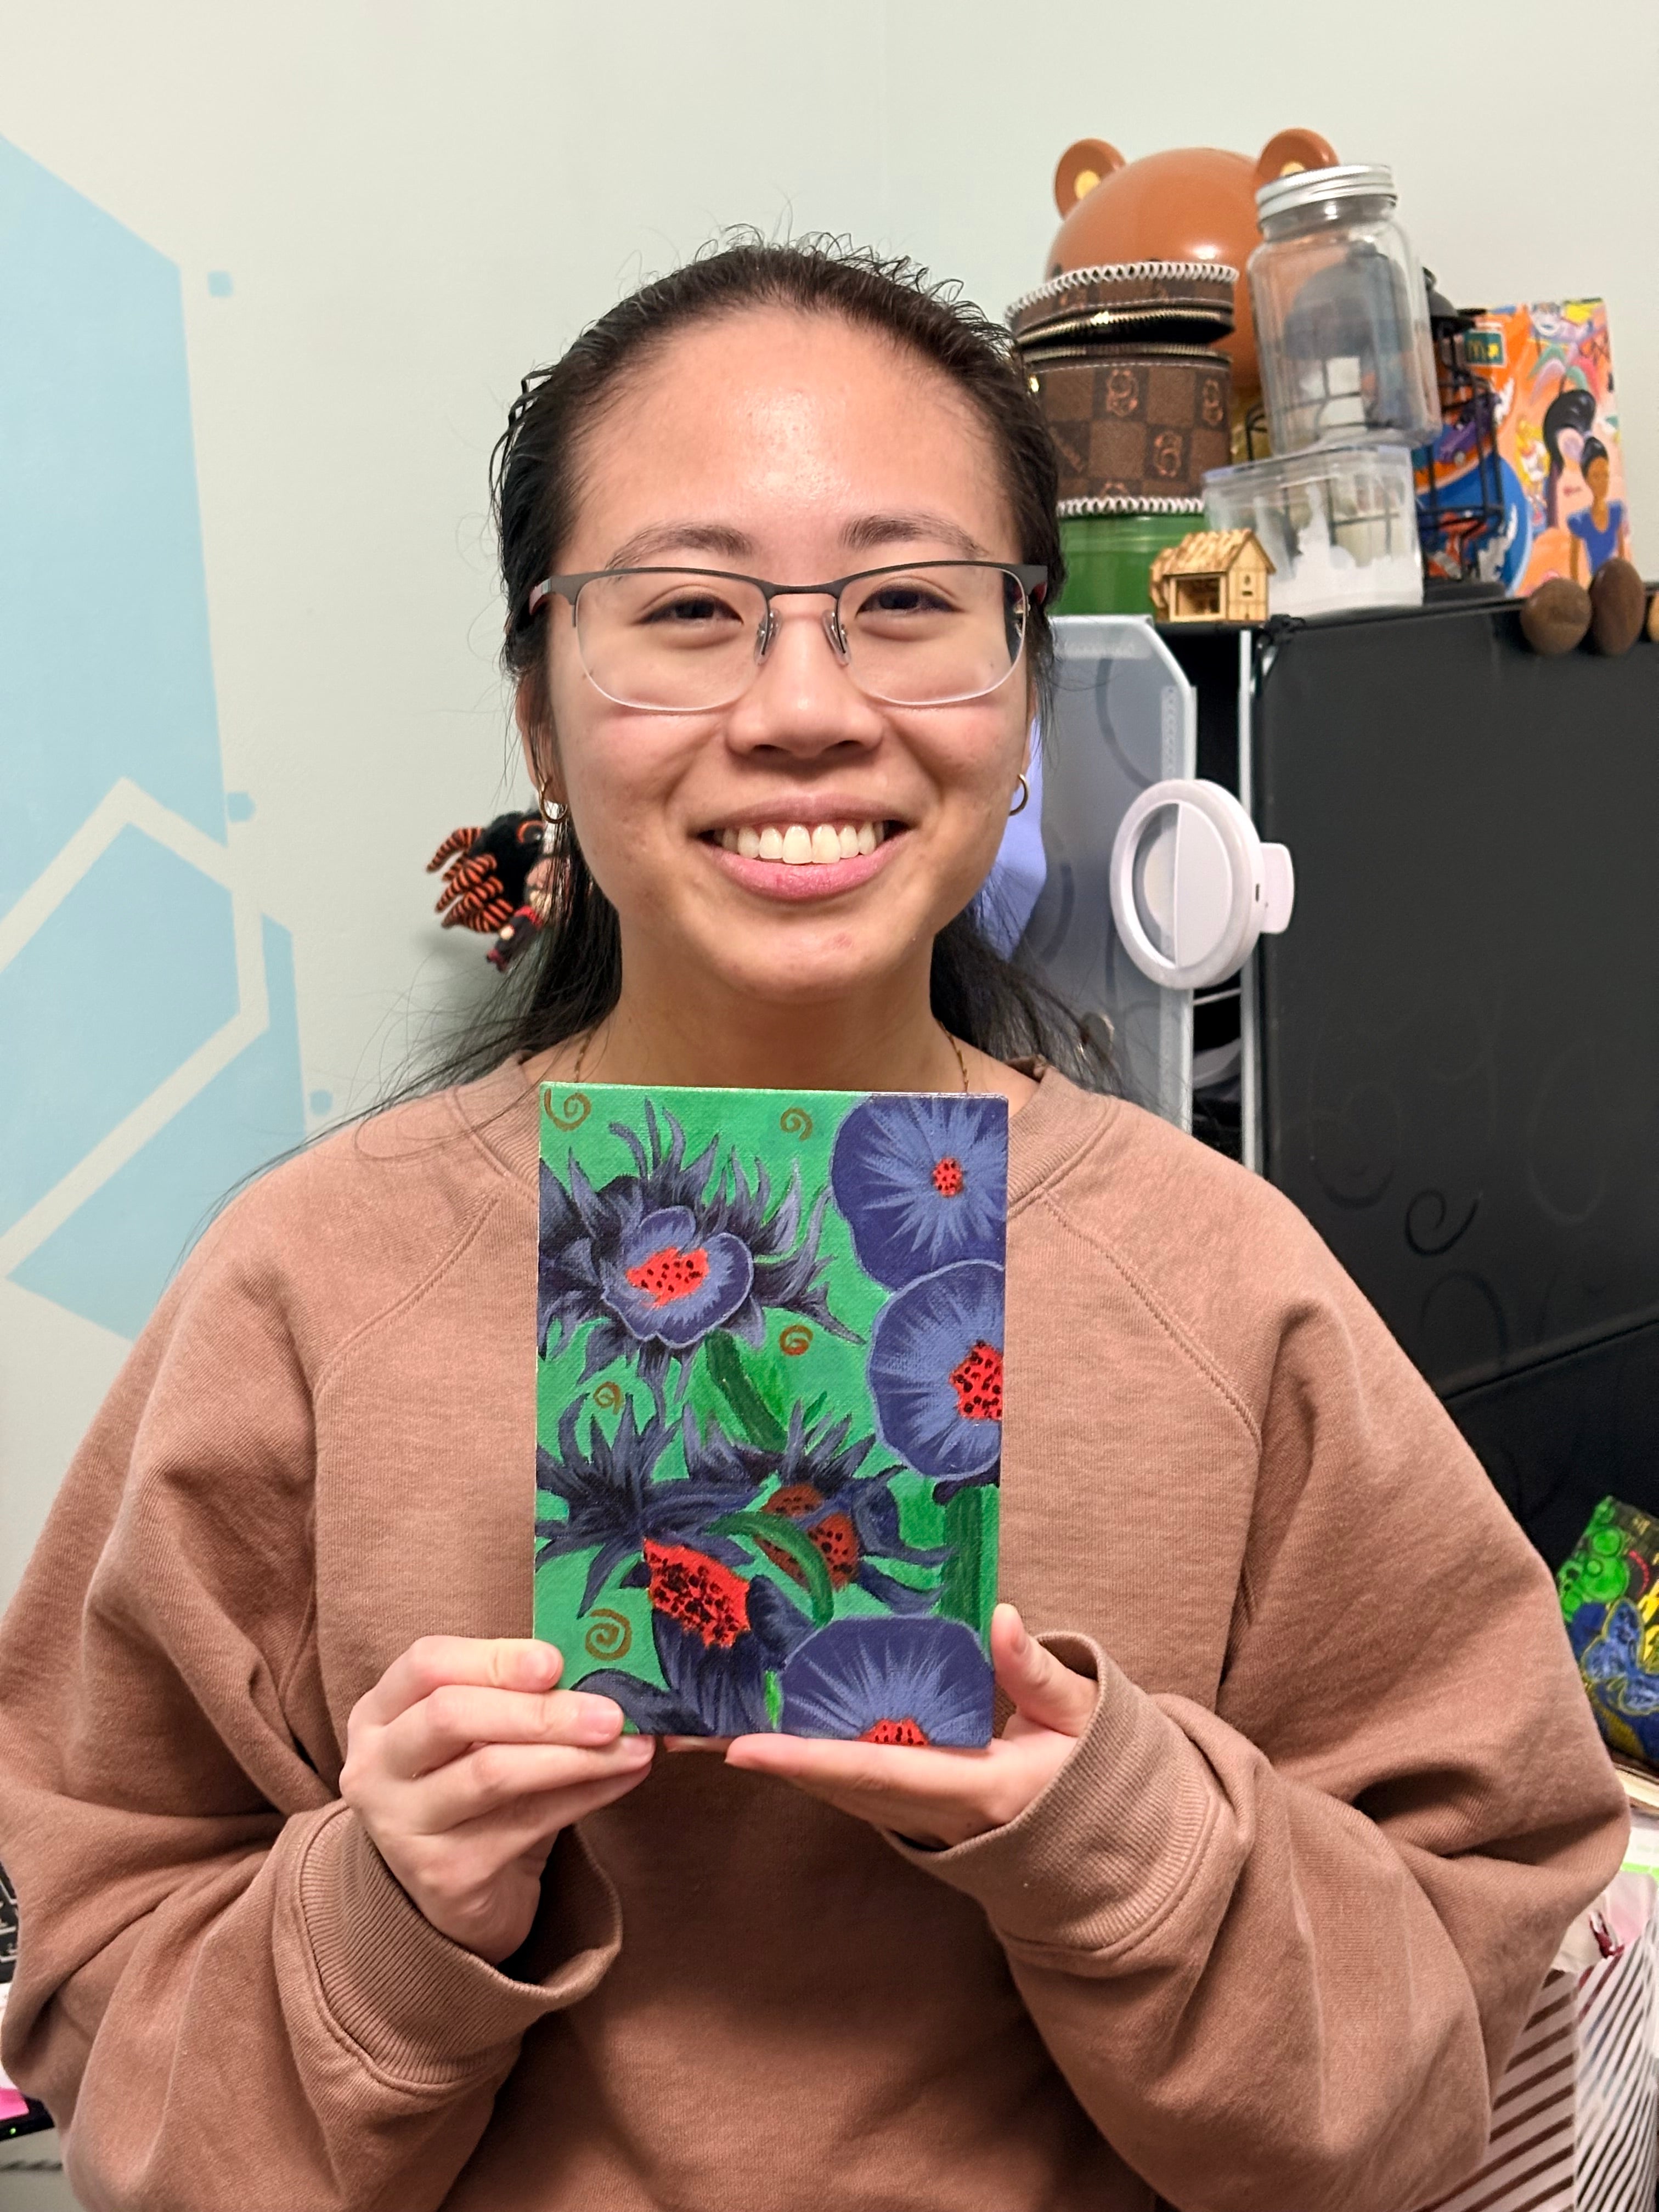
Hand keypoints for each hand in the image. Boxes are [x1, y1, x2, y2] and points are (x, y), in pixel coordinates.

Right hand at [340, 1636, 653, 1963]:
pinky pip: (526, 1824)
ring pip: (491, 1774)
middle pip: (452, 1716)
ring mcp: (403, 1825)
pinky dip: (585, 1796)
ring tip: (633, 1745)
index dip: (494, 1658)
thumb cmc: (474, 1787)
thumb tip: (608, 1666)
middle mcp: (377, 1767)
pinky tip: (624, 1777)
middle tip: (610, 1712)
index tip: (556, 1661)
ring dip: (573, 1756)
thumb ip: (522, 1694)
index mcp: (380, 1713)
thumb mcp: (480, 1731)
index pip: (426, 1664)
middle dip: (539, 1711)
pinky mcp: (443, 1874)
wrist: (456, 1892)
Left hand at [712, 1605, 1094, 1848]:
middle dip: (756, 1755)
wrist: (1093, 1850)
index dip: (809, 1760)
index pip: (877, 1772)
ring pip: (824, 1785)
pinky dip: (793, 1755)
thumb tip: (1000, 1619)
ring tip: (695, 1719)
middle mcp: (926, 1811)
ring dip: (762, 1755)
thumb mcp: (1079, 1722)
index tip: (744, 1746)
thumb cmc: (1086, 1774)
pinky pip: (838, 1782)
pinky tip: (751, 1724)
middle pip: (827, 1783)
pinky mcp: (902, 1808)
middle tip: (683, 1726)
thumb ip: (1039, 1675)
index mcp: (971, 1788)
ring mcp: (910, 1816)